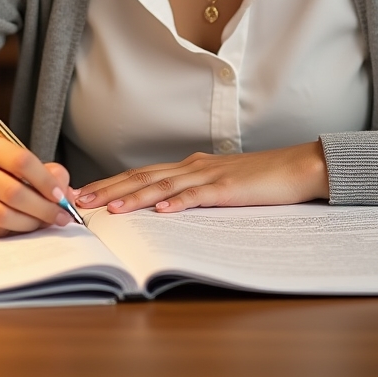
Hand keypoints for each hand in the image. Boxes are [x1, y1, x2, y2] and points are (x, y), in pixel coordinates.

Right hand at [0, 134, 77, 235]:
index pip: (22, 162)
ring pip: (1, 215)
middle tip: (61, 217)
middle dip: (43, 208)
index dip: (46, 182)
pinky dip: (12, 232)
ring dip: (30, 223)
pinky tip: (22, 227)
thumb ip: (48, 173)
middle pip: (13, 192)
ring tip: (44, 223)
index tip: (62, 197)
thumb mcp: (18, 161)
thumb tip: (67, 195)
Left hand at [74, 141, 328, 214]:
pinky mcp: (229, 187)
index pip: (143, 174)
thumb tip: (164, 204)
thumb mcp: (220, 184)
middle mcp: (194, 166)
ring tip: (111, 207)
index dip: (113, 183)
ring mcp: (211, 175)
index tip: (85, 193)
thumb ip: (193, 190)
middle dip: (110, 189)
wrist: (297, 166)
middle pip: (144, 177)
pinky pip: (199, 195)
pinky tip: (161, 210)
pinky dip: (178, 202)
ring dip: (135, 196)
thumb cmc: (260, 178)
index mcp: (190, 166)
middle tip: (80, 200)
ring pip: (164, 185)